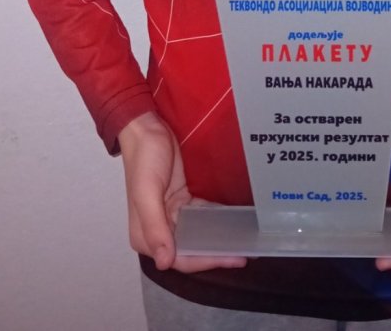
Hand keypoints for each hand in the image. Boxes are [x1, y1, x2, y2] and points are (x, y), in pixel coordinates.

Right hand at [118, 111, 246, 273]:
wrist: (147, 128)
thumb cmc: (144, 159)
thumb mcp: (146, 192)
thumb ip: (155, 227)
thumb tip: (164, 263)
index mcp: (145, 236)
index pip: (179, 259)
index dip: (206, 261)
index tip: (233, 259)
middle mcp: (159, 230)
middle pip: (191, 249)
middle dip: (216, 253)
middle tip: (246, 253)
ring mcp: (172, 215)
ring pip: (198, 234)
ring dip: (219, 239)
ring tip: (244, 240)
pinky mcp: (182, 201)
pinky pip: (202, 216)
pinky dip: (217, 220)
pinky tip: (234, 222)